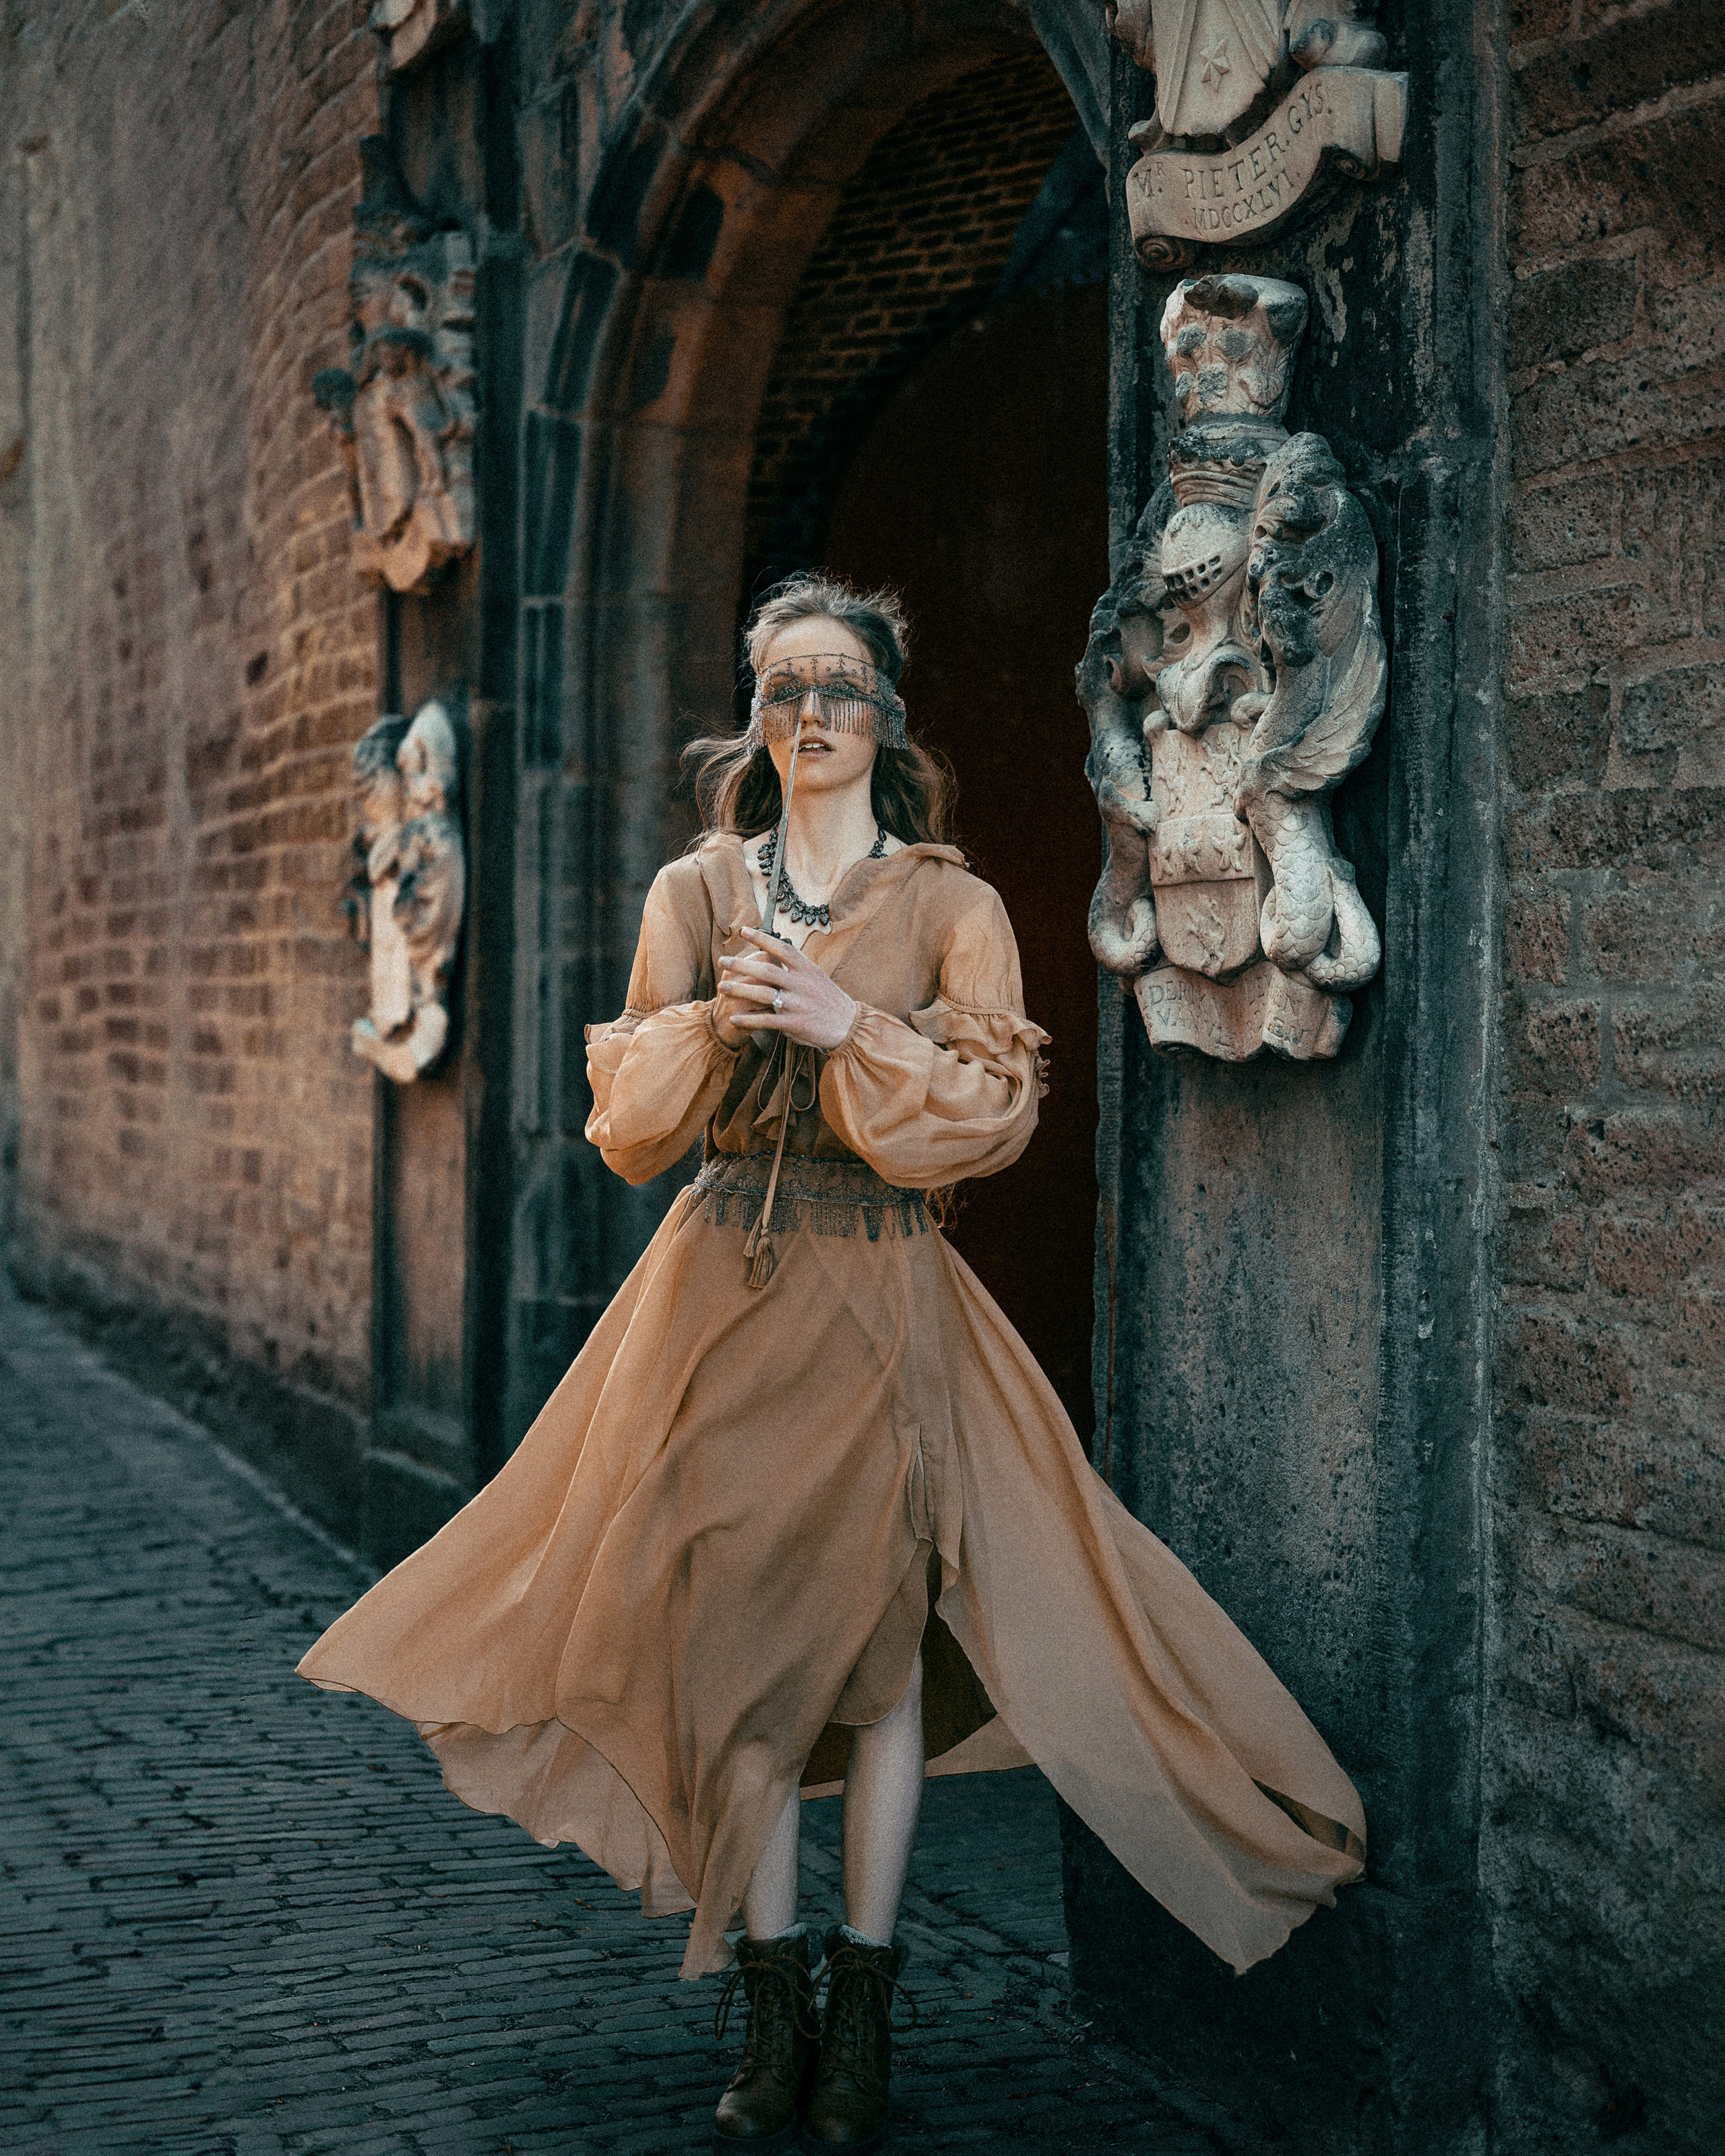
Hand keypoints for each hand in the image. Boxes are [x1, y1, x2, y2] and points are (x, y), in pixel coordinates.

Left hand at [715, 928, 858, 1051]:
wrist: (849, 1025)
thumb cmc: (830, 1001)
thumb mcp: (817, 978)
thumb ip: (797, 969)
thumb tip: (775, 956)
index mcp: (808, 969)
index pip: (783, 948)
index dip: (762, 938)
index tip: (744, 930)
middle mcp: (802, 984)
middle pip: (767, 971)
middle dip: (741, 965)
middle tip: (723, 961)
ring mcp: (798, 1004)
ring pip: (763, 994)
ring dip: (740, 990)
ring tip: (722, 987)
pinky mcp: (796, 1023)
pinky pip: (767, 1020)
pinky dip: (748, 1020)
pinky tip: (734, 1019)